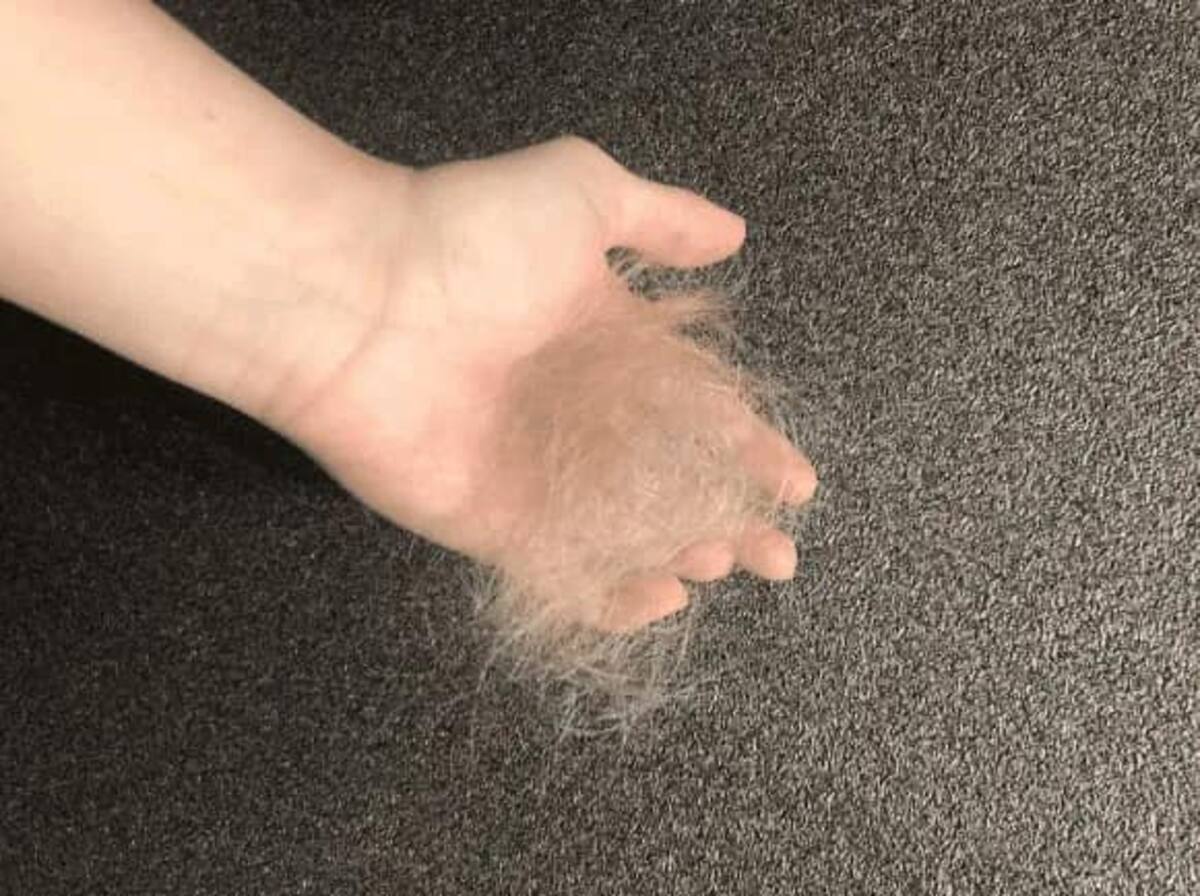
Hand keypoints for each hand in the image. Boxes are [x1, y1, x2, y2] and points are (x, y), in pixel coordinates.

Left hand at [276, 137, 817, 628]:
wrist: (359, 298)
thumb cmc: (471, 238)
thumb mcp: (582, 192)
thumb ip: (663, 218)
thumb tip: (735, 233)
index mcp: (605, 345)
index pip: (695, 409)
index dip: (747, 445)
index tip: (793, 481)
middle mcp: (575, 414)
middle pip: (670, 480)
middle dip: (729, 515)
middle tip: (777, 555)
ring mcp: (534, 474)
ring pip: (626, 531)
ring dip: (682, 554)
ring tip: (725, 563)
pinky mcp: (492, 525)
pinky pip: (561, 573)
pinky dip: (611, 595)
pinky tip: (660, 597)